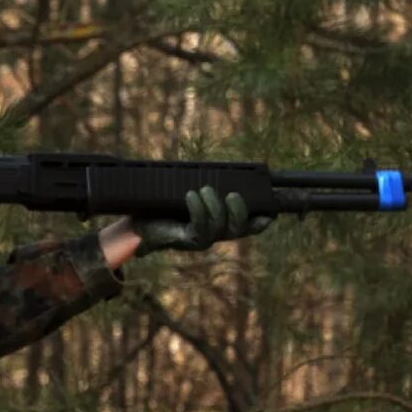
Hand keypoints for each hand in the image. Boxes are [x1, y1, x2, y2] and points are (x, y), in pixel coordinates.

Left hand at [132, 186, 273, 257]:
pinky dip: (198, 209)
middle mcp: (217, 234)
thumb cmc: (167, 206)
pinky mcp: (188, 241)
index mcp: (223, 222)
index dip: (261, 221)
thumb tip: (217, 171)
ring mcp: (203, 240)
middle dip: (239, 211)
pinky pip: (200, 228)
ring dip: (215, 207)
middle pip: (238, 229)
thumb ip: (207, 187)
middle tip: (232, 194)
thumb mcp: (190, 193)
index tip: (270, 212)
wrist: (140, 223)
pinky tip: (191, 196)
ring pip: (220, 227)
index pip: (249, 226)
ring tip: (204, 189)